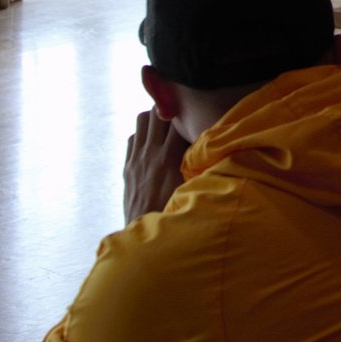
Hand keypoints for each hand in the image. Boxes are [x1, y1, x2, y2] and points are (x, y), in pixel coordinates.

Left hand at [123, 108, 189, 225]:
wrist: (144, 231)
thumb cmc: (173, 212)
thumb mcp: (190, 187)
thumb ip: (197, 164)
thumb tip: (212, 147)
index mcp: (168, 157)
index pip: (177, 119)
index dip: (187, 112)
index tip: (195, 111)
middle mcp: (150, 153)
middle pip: (157, 113)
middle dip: (170, 110)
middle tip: (181, 114)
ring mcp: (136, 158)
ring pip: (142, 120)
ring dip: (155, 119)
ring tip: (167, 126)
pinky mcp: (127, 166)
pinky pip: (133, 138)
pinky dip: (143, 134)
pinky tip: (153, 144)